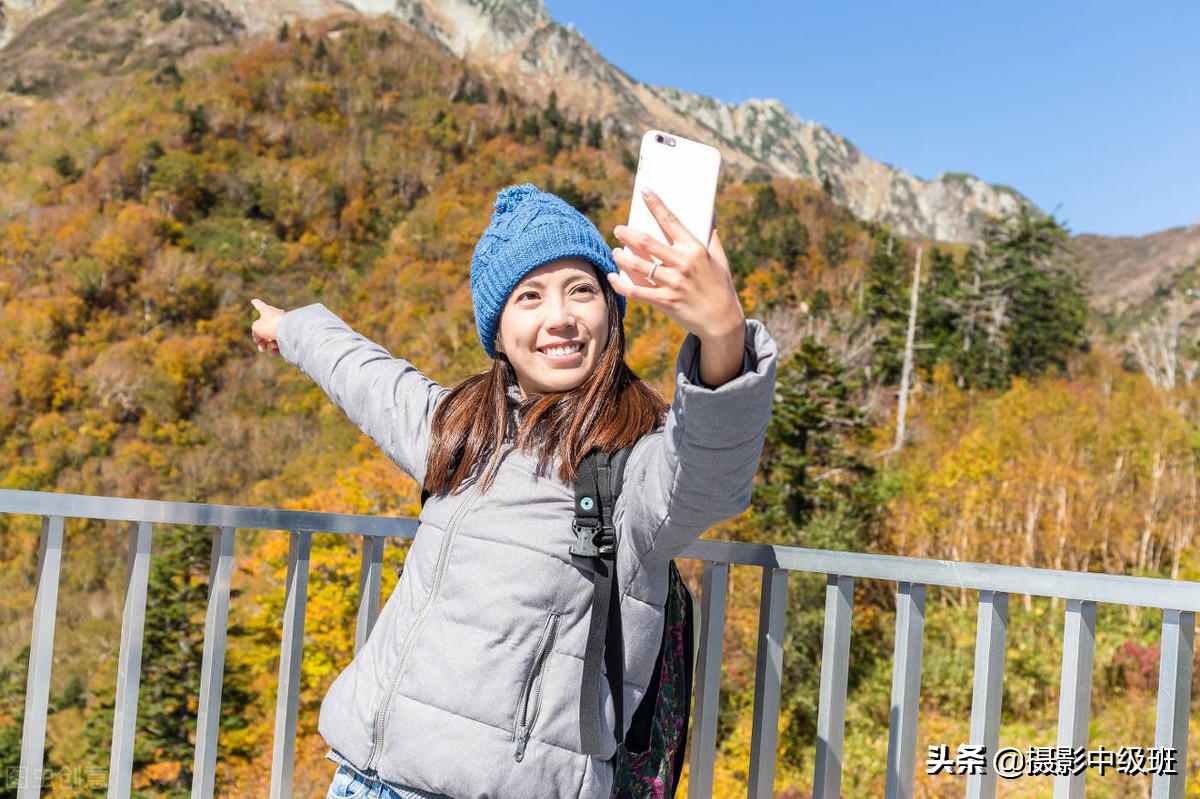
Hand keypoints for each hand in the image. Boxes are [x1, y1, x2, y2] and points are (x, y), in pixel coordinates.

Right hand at [251, 298, 286, 354]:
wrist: (289, 331)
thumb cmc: (271, 325)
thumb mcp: (256, 327)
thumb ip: (256, 331)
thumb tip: (261, 338)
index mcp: (267, 311)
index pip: (260, 306)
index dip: (256, 303)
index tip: (253, 300)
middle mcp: (276, 316)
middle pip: (265, 327)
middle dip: (260, 338)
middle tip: (259, 345)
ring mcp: (283, 325)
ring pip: (272, 336)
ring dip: (266, 344)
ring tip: (264, 349)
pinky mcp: (289, 335)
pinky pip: (280, 342)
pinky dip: (275, 348)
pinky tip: (272, 353)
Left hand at [610, 190, 745, 385]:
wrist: (722, 320)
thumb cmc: (720, 286)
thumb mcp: (720, 258)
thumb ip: (713, 236)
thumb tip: (711, 213)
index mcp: (695, 249)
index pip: (671, 221)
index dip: (656, 205)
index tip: (645, 192)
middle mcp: (683, 264)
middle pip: (647, 242)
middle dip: (628, 233)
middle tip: (618, 229)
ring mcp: (673, 283)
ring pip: (639, 265)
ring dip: (622, 257)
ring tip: (615, 251)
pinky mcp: (665, 301)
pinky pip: (637, 291)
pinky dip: (621, 284)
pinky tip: (613, 277)